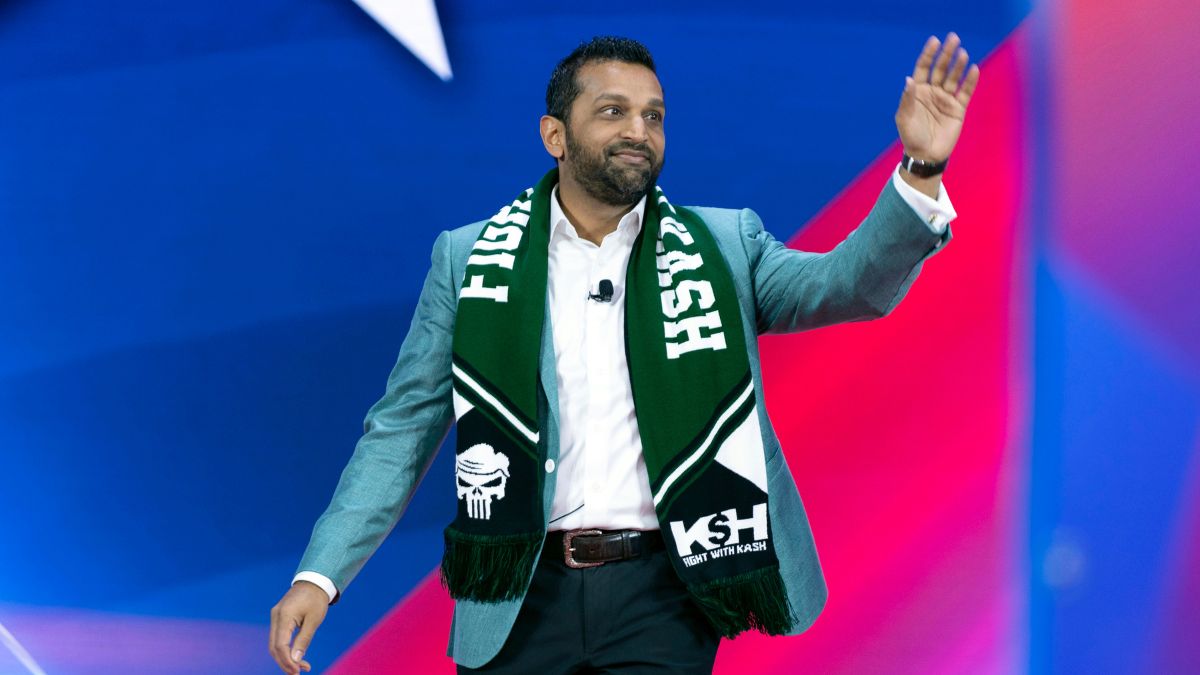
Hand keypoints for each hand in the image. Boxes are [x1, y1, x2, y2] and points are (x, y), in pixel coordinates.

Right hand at [269, 581, 328, 673]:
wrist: (314, 582)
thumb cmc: (316, 599)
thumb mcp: (314, 620)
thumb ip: (303, 640)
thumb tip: (296, 659)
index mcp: (284, 616)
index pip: (280, 645)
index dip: (287, 661)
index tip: (298, 671)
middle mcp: (275, 617)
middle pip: (274, 647)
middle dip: (284, 663)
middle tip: (298, 673)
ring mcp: (275, 617)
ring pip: (274, 644)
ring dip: (284, 657)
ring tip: (300, 668)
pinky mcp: (278, 618)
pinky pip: (277, 637)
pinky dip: (284, 649)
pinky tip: (295, 656)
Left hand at [895, 32, 980, 163]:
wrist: (926, 154)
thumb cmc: (911, 136)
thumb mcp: (904, 118)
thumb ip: (907, 99)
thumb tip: (909, 80)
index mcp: (918, 91)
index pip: (924, 68)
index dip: (929, 54)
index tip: (934, 41)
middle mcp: (933, 92)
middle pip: (941, 68)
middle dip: (947, 54)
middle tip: (953, 38)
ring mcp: (946, 99)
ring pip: (954, 78)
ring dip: (958, 65)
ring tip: (962, 53)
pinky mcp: (958, 108)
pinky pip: (965, 92)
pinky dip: (970, 81)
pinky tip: (973, 69)